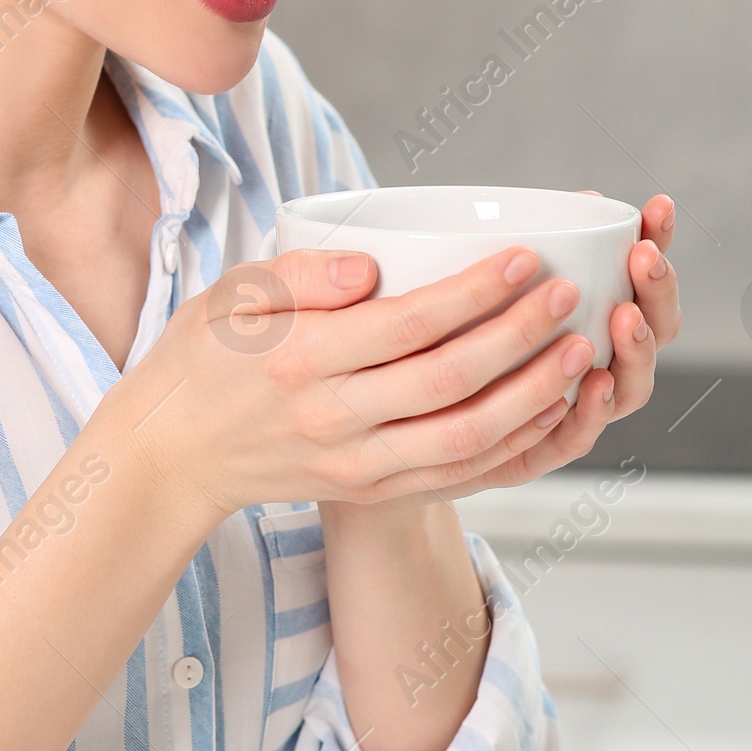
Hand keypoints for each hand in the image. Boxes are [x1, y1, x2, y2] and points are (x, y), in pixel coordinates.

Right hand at [116, 243, 614, 527]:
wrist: (172, 453)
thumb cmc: (204, 355)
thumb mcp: (231, 295)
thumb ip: (300, 275)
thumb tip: (372, 268)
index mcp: (299, 360)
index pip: (406, 326)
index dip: (473, 294)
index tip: (524, 260)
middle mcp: (331, 418)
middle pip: (449, 381)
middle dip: (519, 339)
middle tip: (569, 298)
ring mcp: (354, 464)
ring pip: (463, 437)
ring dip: (531, 398)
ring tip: (579, 355)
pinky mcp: (368, 489)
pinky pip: (454, 475)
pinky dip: (510, 446)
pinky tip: (545, 410)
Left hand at [440, 194, 681, 497]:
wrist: (394, 419)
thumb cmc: (439, 329)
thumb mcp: (472, 276)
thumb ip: (525, 241)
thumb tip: (582, 198)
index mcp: (592, 313)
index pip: (642, 275)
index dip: (660, 240)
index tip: (658, 207)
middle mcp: (595, 361)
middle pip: (653, 330)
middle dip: (656, 291)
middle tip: (644, 258)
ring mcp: (573, 406)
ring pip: (627, 385)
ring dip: (635, 349)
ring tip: (625, 316)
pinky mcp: (538, 450)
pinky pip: (577, 438)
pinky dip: (590, 412)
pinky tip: (592, 383)